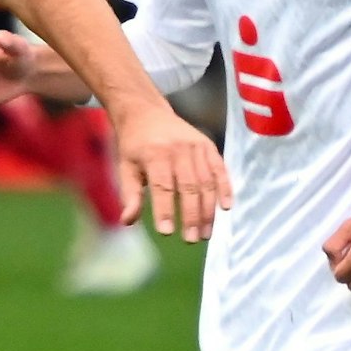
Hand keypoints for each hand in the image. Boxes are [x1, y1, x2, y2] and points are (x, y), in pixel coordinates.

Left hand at [111, 105, 230, 241]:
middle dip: (192, 216)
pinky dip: (225, 188)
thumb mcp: (125, 167)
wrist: (146, 112)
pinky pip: (220, 169)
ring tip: (206, 233)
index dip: (165, 210)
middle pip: (189, 186)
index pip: (162, 186)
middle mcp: (178, 149)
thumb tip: (127, 222)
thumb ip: (130, 194)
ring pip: (206, 182)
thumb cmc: (134, 145)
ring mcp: (196, 146)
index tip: (167, 232)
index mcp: (154, 154)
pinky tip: (226, 208)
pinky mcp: (208, 145)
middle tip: (192, 239)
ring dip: (208, 210)